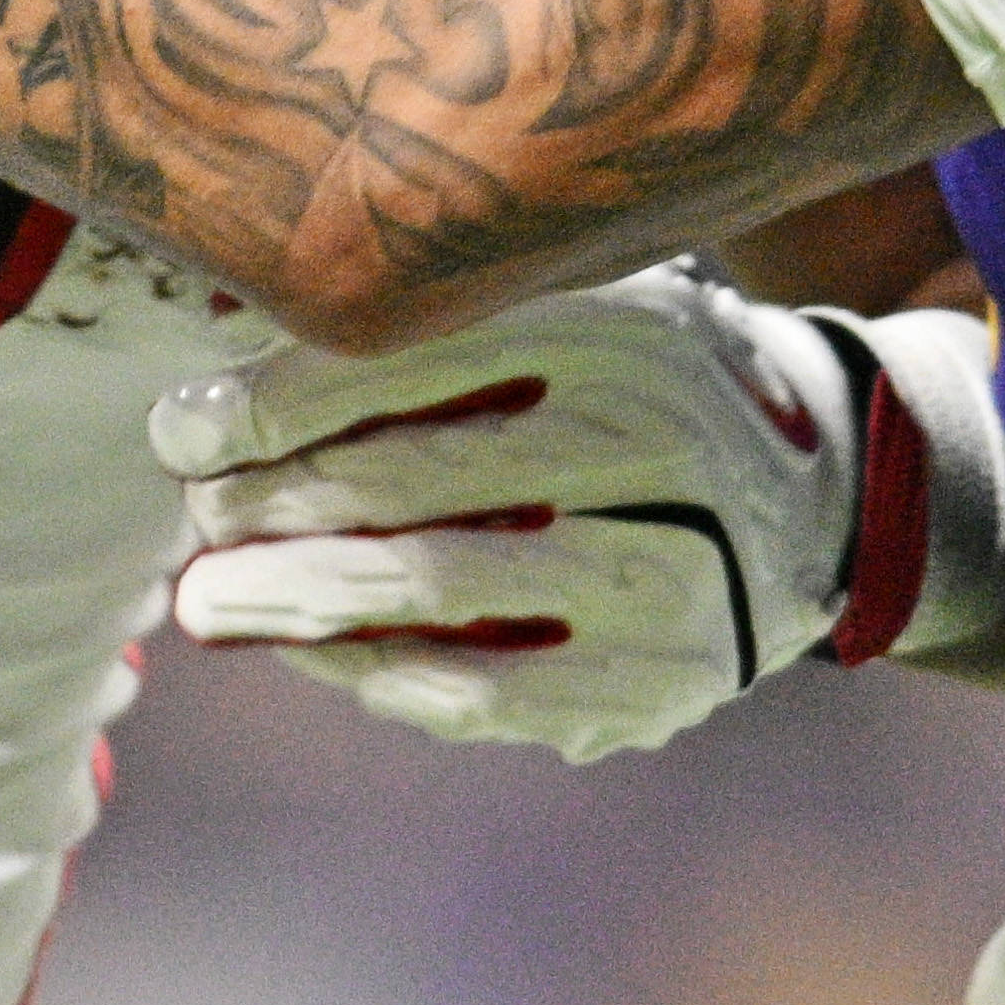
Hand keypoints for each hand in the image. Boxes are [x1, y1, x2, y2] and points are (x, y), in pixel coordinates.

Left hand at [156, 268, 1004, 756]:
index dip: (279, 400)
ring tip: (207, 599)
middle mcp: (660, 443)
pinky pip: (481, 690)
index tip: (183, 431)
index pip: (418, 359)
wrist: (820, 494)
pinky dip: (376, 668)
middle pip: (421, 476)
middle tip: (195, 517)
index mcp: (624, 329)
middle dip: (277, 502)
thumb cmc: (637, 387)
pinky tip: (309, 647)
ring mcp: (671, 571)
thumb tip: (219, 393)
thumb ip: (425, 336)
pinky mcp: (658, 681)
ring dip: (301, 597)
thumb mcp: (570, 315)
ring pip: (441, 590)